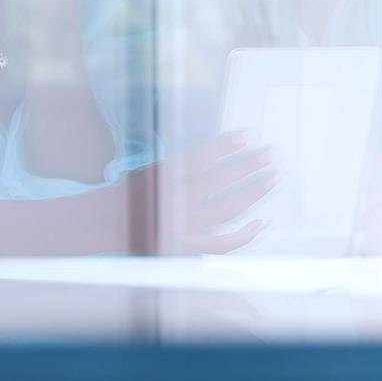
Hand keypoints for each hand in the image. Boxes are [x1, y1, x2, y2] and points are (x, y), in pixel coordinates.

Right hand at [132, 130, 275, 254]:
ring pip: (227, 210)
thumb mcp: (150, 172)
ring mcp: (183, 226)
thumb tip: (219, 154)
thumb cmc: (134, 195)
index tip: (249, 135)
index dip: (225, 146)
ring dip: (253, 193)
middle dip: (248, 166)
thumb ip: (180, 166)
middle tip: (270, 154)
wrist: (108, 226)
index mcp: (161, 179)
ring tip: (273, 178)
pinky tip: (264, 222)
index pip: (199, 158)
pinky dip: (245, 236)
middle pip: (218, 182)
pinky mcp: (189, 246)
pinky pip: (223, 244)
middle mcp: (174, 202)